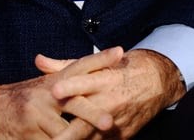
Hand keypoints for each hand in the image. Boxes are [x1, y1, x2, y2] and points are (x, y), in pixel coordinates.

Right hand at [0, 48, 125, 138]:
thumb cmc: (25, 98)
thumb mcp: (46, 86)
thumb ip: (67, 79)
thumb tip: (97, 71)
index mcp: (54, 80)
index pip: (79, 66)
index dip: (99, 59)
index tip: (120, 52)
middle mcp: (46, 95)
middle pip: (74, 102)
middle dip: (93, 114)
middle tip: (110, 122)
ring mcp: (36, 115)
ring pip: (64, 132)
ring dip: (78, 139)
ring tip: (100, 136)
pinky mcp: (29, 134)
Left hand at [37, 48, 185, 138]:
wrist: (155, 82)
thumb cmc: (119, 70)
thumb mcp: (96, 63)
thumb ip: (64, 66)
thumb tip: (38, 61)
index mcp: (102, 80)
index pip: (83, 83)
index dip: (70, 87)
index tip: (54, 91)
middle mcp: (109, 102)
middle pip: (86, 121)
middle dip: (69, 134)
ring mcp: (115, 122)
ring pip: (92, 138)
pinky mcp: (121, 136)